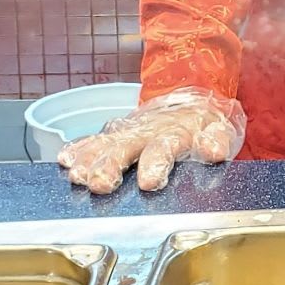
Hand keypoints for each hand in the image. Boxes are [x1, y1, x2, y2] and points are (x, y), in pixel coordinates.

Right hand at [58, 88, 245, 195]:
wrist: (188, 100)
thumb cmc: (202, 124)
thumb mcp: (220, 129)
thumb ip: (217, 141)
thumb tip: (213, 149)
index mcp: (176, 134)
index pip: (165, 148)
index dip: (156, 164)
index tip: (147, 182)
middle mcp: (147, 132)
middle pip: (126, 149)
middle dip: (111, 166)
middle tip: (100, 183)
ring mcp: (128, 132)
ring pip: (106, 145)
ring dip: (90, 160)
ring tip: (76, 175)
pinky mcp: (115, 134)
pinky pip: (94, 141)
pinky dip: (79, 148)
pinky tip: (64, 158)